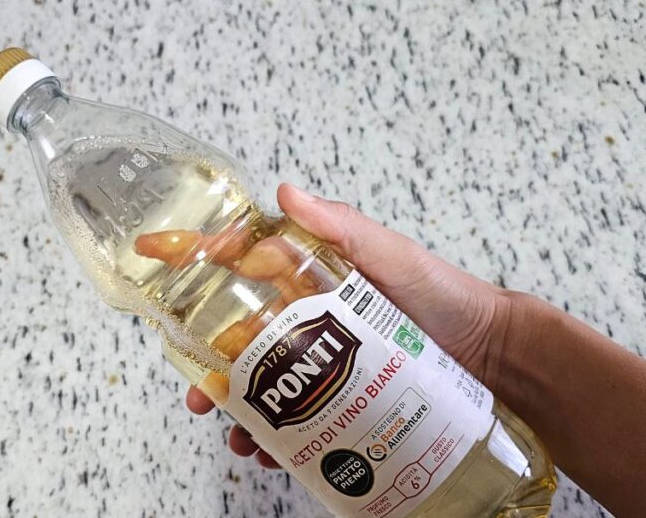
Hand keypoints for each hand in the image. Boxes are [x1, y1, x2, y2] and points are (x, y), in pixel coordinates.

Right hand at [147, 184, 528, 467]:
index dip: (194, 263)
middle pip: (238, 341)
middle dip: (208, 367)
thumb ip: (342, 226)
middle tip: (198, 394)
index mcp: (308, 277)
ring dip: (239, 415)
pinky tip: (272, 454)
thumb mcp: (392, 255)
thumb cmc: (445, 297)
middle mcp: (307, 321)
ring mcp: (323, 367)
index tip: (152, 259)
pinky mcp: (341, 403)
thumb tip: (286, 190)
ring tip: (239, 437)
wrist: (493, 359)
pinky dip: (277, 442)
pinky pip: (298, 424)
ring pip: (262, 390)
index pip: (240, 266)